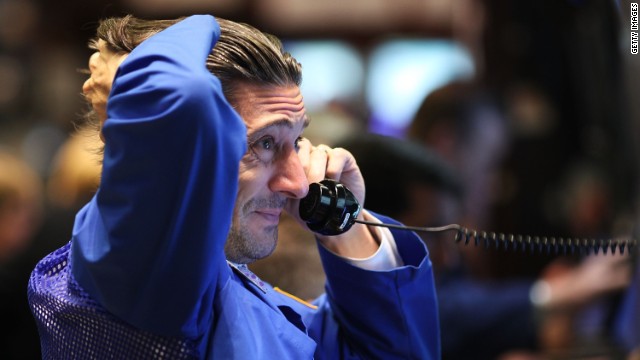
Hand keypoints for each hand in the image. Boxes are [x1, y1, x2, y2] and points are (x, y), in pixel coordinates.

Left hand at [285, 138, 377, 257]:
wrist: (338, 220)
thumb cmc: (313, 212)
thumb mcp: (293, 205)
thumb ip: (282, 193)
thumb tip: (272, 185)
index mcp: (294, 162)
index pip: (287, 151)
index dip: (287, 164)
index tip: (288, 183)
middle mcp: (309, 155)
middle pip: (302, 149)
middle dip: (302, 170)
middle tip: (304, 188)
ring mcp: (326, 154)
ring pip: (318, 153)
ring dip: (317, 171)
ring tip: (318, 187)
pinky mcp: (343, 157)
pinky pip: (337, 155)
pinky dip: (334, 169)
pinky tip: (334, 182)